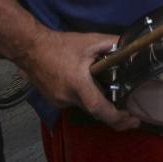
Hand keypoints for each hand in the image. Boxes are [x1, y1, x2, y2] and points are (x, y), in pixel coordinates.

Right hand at [21, 28, 138, 130]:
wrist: (30, 48)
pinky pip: (75, 103)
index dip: (116, 117)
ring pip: (84, 107)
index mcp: (78, 84)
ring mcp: (58, 101)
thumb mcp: (91, 41)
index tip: (132, 120)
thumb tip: (133, 47)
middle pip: (94, 110)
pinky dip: (86, 99)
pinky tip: (94, 89)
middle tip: (131, 115)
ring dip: (99, 105)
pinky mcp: (53, 101)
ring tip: (117, 100)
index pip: (98, 108)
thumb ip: (113, 44)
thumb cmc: (61, 45)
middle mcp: (67, 98)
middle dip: (114, 115)